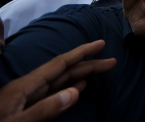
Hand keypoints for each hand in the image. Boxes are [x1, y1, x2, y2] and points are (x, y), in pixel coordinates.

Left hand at [0, 40, 115, 121]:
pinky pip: (51, 95)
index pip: (58, 65)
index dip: (80, 53)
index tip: (101, 44)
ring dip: (79, 76)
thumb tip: (76, 92)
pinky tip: (75, 89)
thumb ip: (43, 110)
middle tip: (111, 62)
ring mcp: (24, 100)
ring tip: (98, 71)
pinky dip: (67, 89)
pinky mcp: (24, 110)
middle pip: (61, 72)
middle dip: (86, 65)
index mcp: (23, 88)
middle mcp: (25, 90)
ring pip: (57, 83)